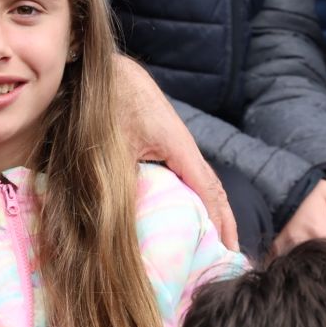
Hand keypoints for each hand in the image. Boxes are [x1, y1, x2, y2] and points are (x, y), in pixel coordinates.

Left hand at [113, 58, 237, 250]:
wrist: (98, 70)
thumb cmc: (105, 103)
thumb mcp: (110, 148)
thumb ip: (120, 182)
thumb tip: (119, 227)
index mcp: (178, 146)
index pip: (208, 191)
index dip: (219, 223)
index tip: (226, 252)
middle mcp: (183, 145)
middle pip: (211, 189)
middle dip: (222, 222)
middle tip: (228, 256)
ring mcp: (173, 143)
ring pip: (198, 182)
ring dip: (208, 210)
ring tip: (213, 242)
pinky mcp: (159, 142)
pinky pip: (181, 174)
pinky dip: (189, 196)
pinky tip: (184, 212)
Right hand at [273, 179, 325, 257]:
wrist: (270, 197)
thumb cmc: (303, 195)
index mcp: (316, 235)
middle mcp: (302, 251)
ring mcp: (288, 259)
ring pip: (323, 259)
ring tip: (317, 229)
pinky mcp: (278, 263)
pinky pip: (305, 263)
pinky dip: (312, 253)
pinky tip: (307, 240)